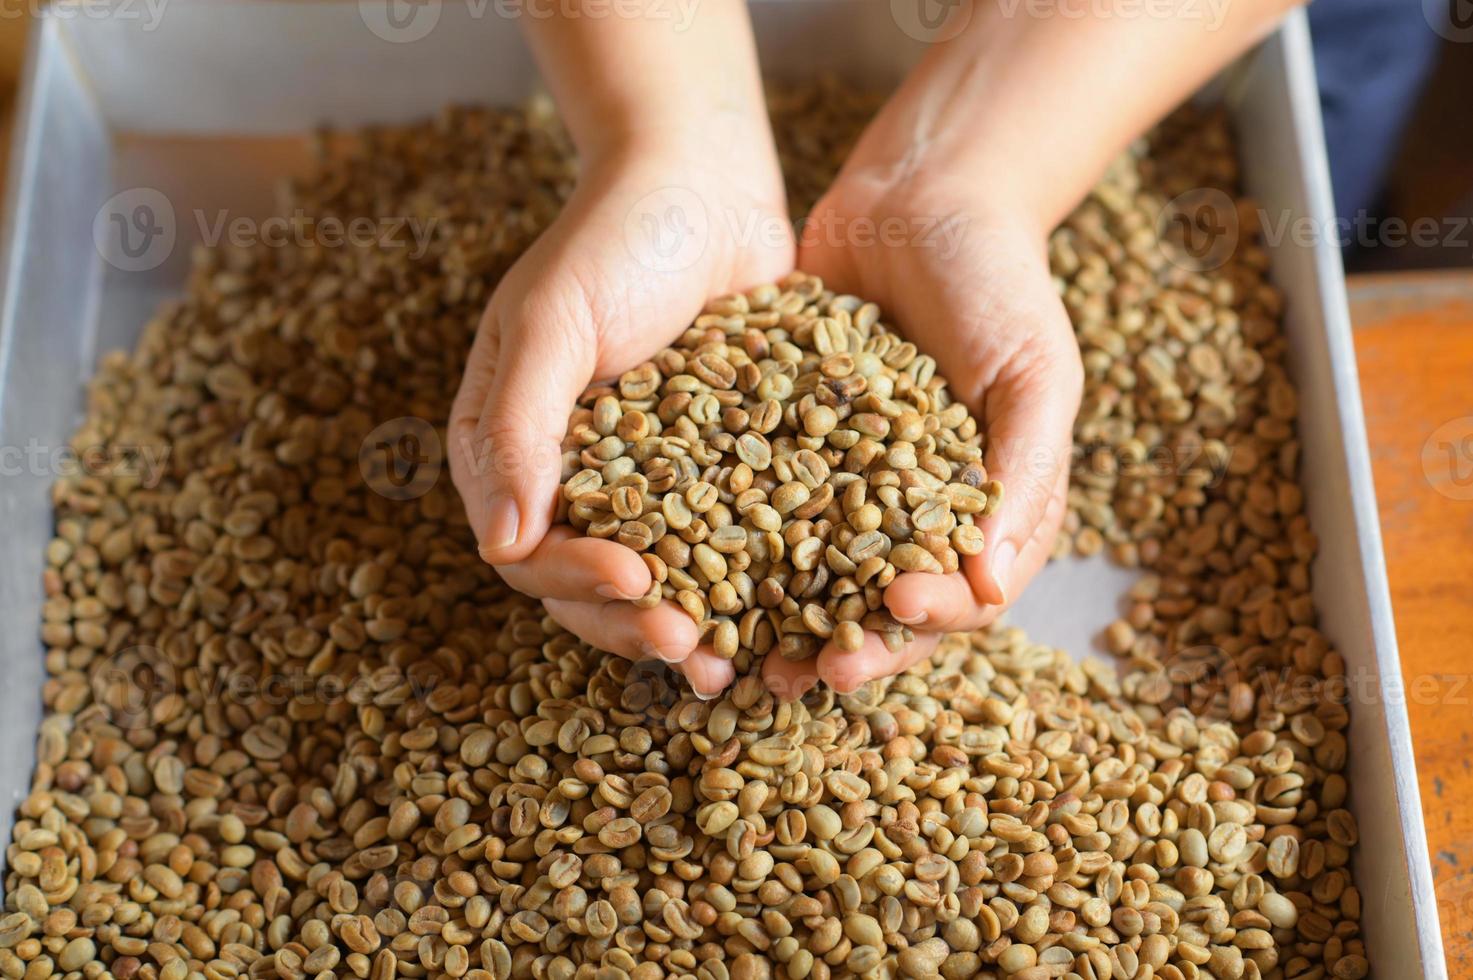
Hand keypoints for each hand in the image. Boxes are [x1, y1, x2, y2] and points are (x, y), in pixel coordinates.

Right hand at [449, 140, 792, 697]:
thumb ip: (519, 427)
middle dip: (637, 625)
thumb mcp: (553, 321)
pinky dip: (746, 587)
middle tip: (694, 649)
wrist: (704, 184)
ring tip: (732, 666)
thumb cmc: (614, 241)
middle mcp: (573, 479)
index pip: (528, 553)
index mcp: (512, 450)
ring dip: (690, 625)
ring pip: (657, 581)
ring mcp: (645, 481)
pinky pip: (721, 544)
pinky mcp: (713, 472)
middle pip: (589, 588)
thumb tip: (501, 545)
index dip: (578, 582)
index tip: (639, 584)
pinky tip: (783, 618)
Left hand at [765, 169, 1083, 697]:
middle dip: (843, 648)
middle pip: (879, 611)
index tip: (889, 616)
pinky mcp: (785, 452)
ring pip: (810, 580)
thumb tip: (993, 584)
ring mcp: (844, 488)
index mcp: (985, 513)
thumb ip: (1023, 472)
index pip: (963, 598)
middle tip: (798, 678)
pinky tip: (687, 573)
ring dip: (778, 626)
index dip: (928, 622)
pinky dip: (727, 551)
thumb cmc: (998, 281)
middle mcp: (911, 516)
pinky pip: (755, 513)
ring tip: (735, 660)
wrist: (920, 198)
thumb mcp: (1033, 370)